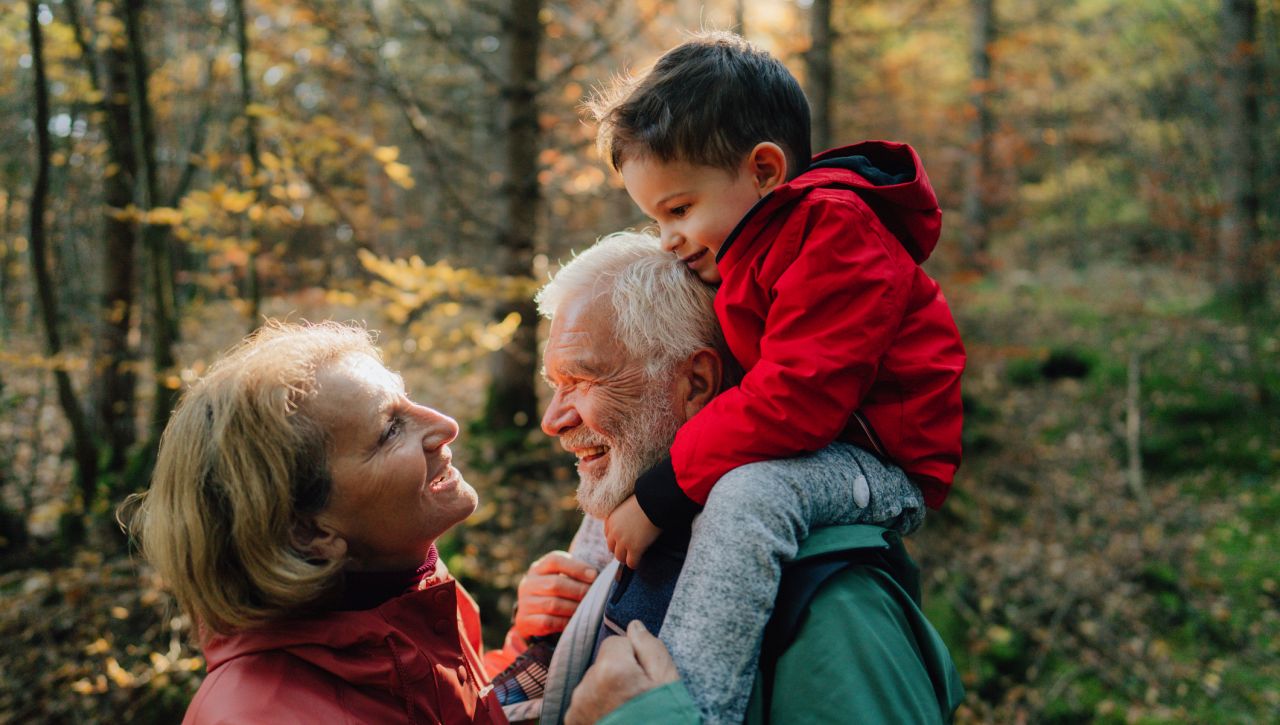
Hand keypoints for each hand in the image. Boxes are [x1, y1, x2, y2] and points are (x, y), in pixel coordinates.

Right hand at [514, 550, 598, 638]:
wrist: (532, 614)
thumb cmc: (554, 592)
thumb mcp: (560, 577)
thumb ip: (575, 573)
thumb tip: (598, 576)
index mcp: (538, 567)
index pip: (555, 560)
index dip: (576, 567)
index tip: (594, 575)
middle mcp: (528, 583)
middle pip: (555, 584)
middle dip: (579, 590)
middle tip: (594, 594)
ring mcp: (525, 602)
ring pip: (552, 604)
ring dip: (574, 607)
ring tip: (587, 608)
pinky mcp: (525, 621)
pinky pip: (548, 622)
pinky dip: (565, 622)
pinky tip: (575, 621)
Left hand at [565, 621, 679, 724]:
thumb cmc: (663, 720)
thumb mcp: (669, 684)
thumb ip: (651, 649)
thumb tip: (634, 626)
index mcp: (611, 670)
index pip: (616, 642)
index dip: (634, 657)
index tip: (645, 679)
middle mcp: (586, 686)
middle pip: (603, 664)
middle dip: (619, 675)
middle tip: (639, 700)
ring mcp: (577, 709)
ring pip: (593, 686)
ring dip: (607, 694)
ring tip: (628, 715)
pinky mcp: (574, 724)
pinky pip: (585, 706)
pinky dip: (598, 711)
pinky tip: (615, 722)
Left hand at [604, 495, 661, 568]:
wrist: (655, 501)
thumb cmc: (646, 499)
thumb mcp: (628, 505)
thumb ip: (624, 515)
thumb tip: (630, 521)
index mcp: (611, 519)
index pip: (608, 534)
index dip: (616, 538)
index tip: (622, 540)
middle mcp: (614, 531)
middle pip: (611, 547)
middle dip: (619, 549)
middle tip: (627, 550)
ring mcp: (623, 541)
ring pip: (619, 557)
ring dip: (626, 558)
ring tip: (633, 557)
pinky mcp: (635, 548)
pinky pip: (631, 562)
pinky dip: (634, 564)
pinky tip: (639, 561)